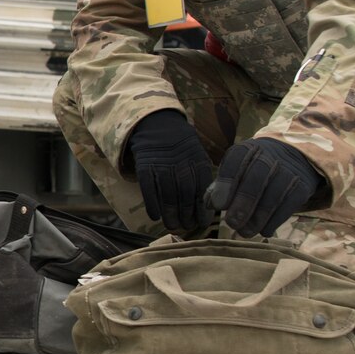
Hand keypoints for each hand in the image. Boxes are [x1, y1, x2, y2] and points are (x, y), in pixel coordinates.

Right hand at [126, 110, 216, 233]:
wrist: (157, 125)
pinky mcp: (145, 167)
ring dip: (170, 215)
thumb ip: (202, 177)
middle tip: (186, 228)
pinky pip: (149, 190)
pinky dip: (152, 205)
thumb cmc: (181, 146)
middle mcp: (181, 164)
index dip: (202, 209)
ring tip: (172, 227)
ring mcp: (162, 165)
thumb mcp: (197, 155)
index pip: (202, 190)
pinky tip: (155, 217)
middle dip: (186, 216)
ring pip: (168, 196)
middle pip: (185, 196)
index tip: (201, 224)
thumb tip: (209, 205)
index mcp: (198, 161)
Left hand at [208, 137, 322, 237]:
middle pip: (256, 179)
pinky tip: (263, 230)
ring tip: (245, 232)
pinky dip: (275, 220)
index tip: (218, 205)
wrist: (293, 158)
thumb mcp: (235, 170)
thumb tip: (209, 204)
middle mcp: (268, 157)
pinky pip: (289, 205)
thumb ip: (220, 186)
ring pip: (273, 195)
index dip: (226, 184)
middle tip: (232, 223)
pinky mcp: (302, 186)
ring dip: (258, 217)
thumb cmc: (253, 168)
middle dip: (243, 204)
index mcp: (246, 150)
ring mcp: (288, 171)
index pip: (235, 162)